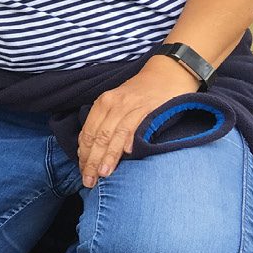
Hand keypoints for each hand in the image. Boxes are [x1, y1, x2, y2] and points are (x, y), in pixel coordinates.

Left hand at [77, 57, 201, 187]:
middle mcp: (112, 103)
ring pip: (112, 136)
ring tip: (103, 175)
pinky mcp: (147, 108)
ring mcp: (129, 106)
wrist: (169, 72)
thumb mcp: (119, 103)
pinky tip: (126, 157)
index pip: (87, 134)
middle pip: (97, 137)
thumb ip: (107, 123)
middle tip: (88, 181)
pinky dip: (128, 142)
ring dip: (107, 157)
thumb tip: (94, 151)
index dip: (84, 155)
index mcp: (103, 103)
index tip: (83, 172)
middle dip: (91, 161)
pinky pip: (133, 128)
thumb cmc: (142, 92)